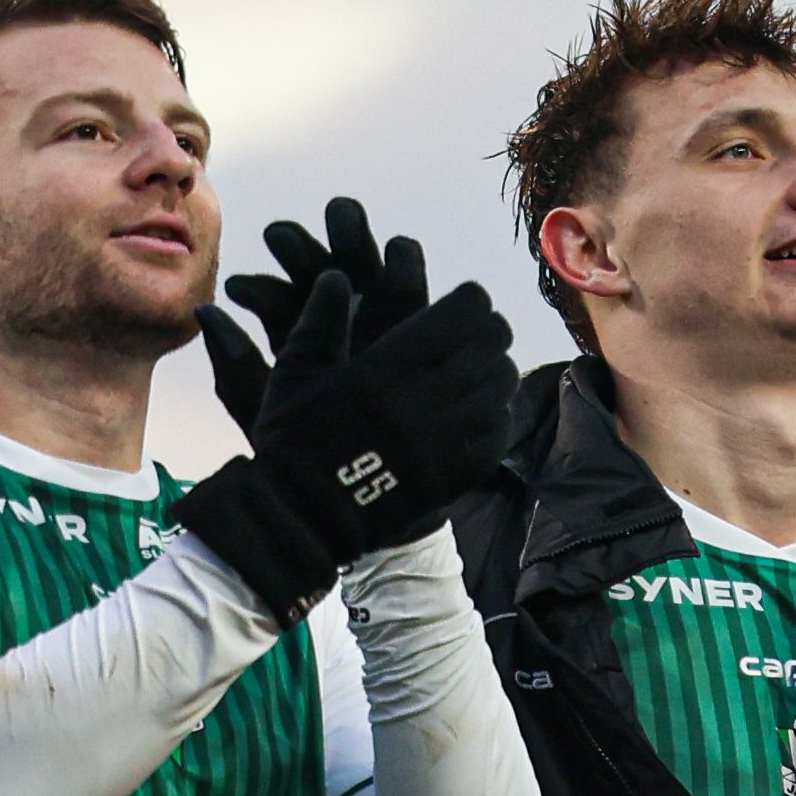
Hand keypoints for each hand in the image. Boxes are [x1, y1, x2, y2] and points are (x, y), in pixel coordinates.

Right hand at [174, 228, 518, 618]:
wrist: (307, 518)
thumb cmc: (294, 440)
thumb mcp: (294, 373)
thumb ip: (321, 321)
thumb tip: (340, 276)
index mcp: (387, 369)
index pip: (460, 316)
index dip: (471, 300)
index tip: (466, 297)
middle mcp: (427, 401)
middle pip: (491, 346)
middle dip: (490, 328)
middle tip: (479, 327)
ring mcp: (449, 440)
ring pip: (502, 387)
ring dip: (497, 368)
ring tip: (482, 365)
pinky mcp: (458, 474)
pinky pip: (499, 432)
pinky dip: (499, 412)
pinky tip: (484, 407)